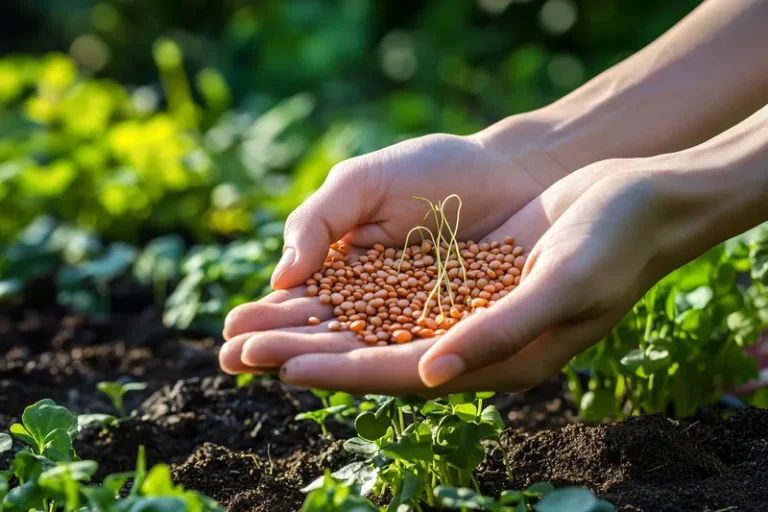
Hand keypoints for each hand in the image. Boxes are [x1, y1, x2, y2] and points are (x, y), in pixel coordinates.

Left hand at [228, 157, 692, 394]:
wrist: (638, 202)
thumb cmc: (612, 245)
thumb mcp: (562, 286)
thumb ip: (497, 333)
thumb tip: (429, 373)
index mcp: (498, 361)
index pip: (402, 373)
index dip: (342, 371)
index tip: (281, 367)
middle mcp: (472, 344)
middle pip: (375, 353)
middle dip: (308, 351)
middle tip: (240, 350)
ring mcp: (464, 310)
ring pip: (375, 322)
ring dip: (319, 321)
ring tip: (259, 319)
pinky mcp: (462, 279)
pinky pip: (394, 290)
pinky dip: (352, 289)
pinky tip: (314, 286)